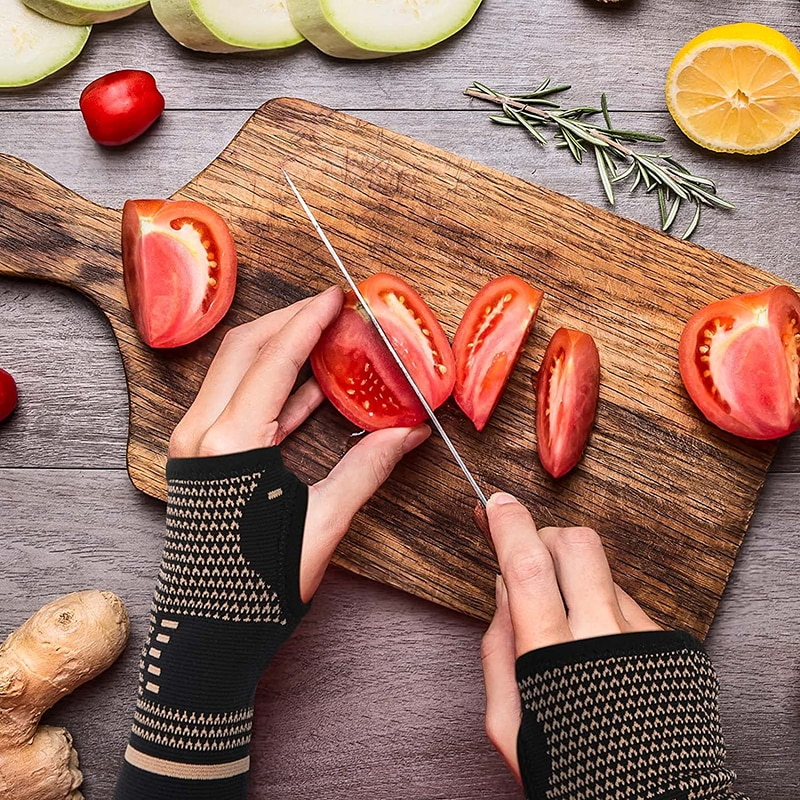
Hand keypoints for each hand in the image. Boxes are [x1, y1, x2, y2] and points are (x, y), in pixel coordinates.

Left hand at [168, 286, 429, 603]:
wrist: (208, 634)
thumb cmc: (260, 587)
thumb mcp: (323, 524)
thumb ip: (366, 469)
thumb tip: (409, 433)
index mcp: (231, 443)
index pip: (274, 358)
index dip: (309, 321)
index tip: (337, 296)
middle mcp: (202, 433)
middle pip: (244, 348)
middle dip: (288, 320)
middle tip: (330, 308)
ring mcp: (195, 444)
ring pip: (235, 371)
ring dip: (278, 349)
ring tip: (324, 338)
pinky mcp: (200, 458)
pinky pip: (236, 404)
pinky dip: (272, 388)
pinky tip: (312, 388)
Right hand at [480, 492, 659, 781]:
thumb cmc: (571, 771)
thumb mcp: (509, 724)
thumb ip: (498, 649)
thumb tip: (502, 587)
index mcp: (556, 661)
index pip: (528, 569)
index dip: (508, 527)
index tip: (493, 503)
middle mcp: (608, 641)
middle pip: (576, 545)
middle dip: (545, 535)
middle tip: (529, 556)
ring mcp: (645, 640)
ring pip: (602, 572)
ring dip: (575, 580)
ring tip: (567, 629)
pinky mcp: (671, 646)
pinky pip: (627, 602)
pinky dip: (603, 608)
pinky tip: (597, 649)